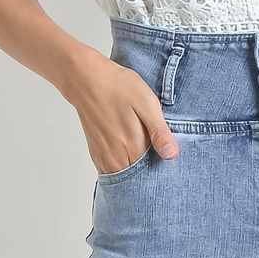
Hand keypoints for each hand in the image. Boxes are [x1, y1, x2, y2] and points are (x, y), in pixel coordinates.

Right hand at [65, 53, 180, 174]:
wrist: (87, 80)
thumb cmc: (118, 87)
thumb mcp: (147, 103)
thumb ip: (159, 132)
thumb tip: (172, 154)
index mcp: (133, 147)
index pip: (154, 172)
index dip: (164, 167)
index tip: (168, 156)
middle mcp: (116, 158)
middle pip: (139, 177)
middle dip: (150, 171)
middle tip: (156, 150)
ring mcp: (104, 157)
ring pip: (125, 176)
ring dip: (135, 170)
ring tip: (143, 149)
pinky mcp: (96, 153)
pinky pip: (112, 171)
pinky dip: (122, 167)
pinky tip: (129, 151)